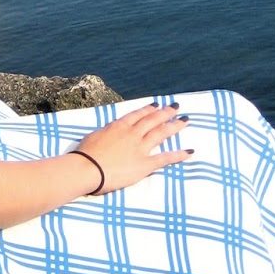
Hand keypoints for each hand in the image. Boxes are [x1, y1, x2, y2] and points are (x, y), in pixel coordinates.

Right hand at [74, 103, 189, 194]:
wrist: (88, 168)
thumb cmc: (85, 154)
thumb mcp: (95, 136)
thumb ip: (107, 133)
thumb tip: (110, 132)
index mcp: (119, 126)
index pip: (138, 114)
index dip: (149, 109)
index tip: (157, 105)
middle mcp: (133, 133)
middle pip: (153, 120)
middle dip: (166, 112)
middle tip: (176, 106)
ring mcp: (140, 148)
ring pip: (161, 133)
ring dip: (175, 126)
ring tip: (186, 120)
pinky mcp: (144, 164)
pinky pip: (165, 158)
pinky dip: (178, 155)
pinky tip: (189, 151)